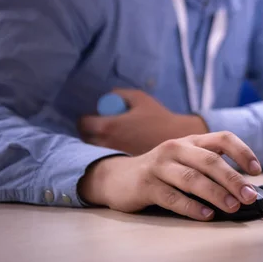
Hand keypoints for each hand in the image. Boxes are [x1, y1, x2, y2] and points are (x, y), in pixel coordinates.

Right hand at [78, 131, 262, 219]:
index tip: (257, 170)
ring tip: (232, 206)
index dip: (242, 152)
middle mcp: (176, 148)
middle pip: (210, 161)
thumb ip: (209, 168)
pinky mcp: (146, 185)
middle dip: (233, 179)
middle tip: (249, 195)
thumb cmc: (161, 171)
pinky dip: (191, 207)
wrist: (116, 177)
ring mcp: (159, 165)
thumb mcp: (185, 160)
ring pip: (193, 178)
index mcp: (191, 141)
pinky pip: (172, 197)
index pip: (222, 138)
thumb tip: (243, 189)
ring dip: (216, 193)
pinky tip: (206, 215)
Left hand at [79, 88, 207, 154]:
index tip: (95, 118)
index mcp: (108, 126)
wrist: (178, 142)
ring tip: (114, 139)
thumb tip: (109, 95)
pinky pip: (110, 158)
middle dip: (92, 133)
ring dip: (101, 144)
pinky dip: (112, 153)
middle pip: (87, 138)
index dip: (88, 119)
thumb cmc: (159, 118)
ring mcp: (114, 157)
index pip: (83, 123)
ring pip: (97, 150)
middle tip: (104, 129)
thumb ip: (120, 94)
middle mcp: (106, 144)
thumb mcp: (140, 98)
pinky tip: (124, 149)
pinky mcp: (123, 167)